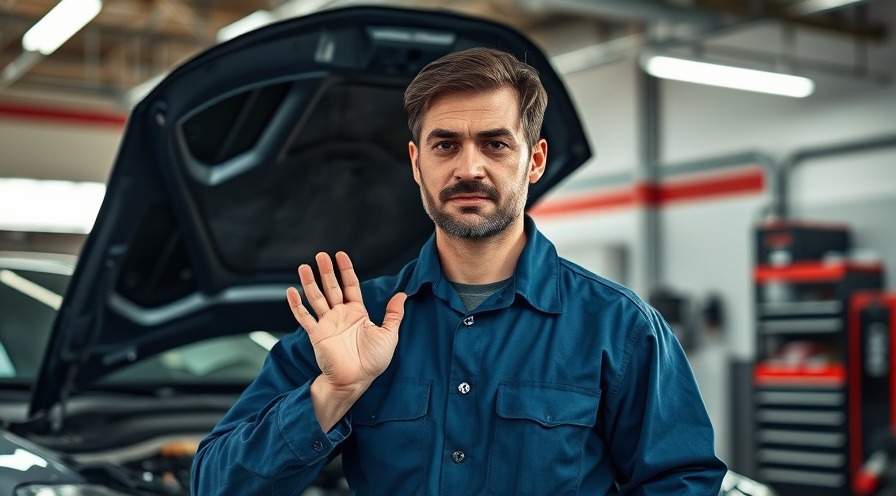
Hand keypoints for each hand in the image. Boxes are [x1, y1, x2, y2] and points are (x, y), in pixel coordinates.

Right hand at [286, 252, 406, 395]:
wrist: (356, 381)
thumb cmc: (373, 362)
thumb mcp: (389, 334)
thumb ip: (394, 314)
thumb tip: (402, 294)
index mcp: (357, 313)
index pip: (350, 286)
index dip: (346, 270)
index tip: (341, 255)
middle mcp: (340, 315)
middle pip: (331, 287)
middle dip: (326, 271)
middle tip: (321, 255)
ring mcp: (327, 324)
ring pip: (316, 298)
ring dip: (309, 282)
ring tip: (304, 267)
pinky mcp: (316, 334)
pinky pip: (304, 317)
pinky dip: (297, 305)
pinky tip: (291, 291)